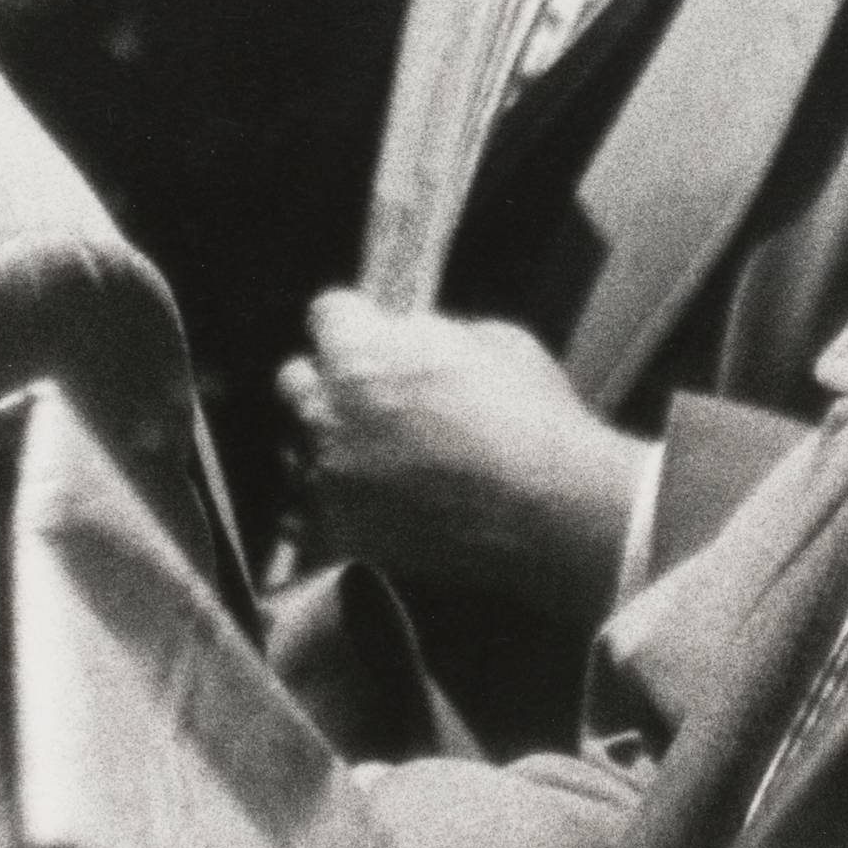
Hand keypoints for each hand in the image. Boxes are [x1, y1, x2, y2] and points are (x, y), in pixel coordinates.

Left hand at [274, 287, 645, 625]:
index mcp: (361, 352)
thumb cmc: (530, 419)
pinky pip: (301, 514)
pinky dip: (325, 505)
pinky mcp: (338, 534)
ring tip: (375, 454)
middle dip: (330, 380)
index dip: (356, 321)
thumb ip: (428, 334)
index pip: (326, 313)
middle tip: (372, 394)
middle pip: (296, 379)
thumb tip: (408, 339)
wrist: (551, 511)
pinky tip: (363, 500)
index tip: (372, 332)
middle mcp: (328, 413)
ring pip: (296, 446)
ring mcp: (328, 478)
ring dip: (326, 443)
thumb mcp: (492, 340)